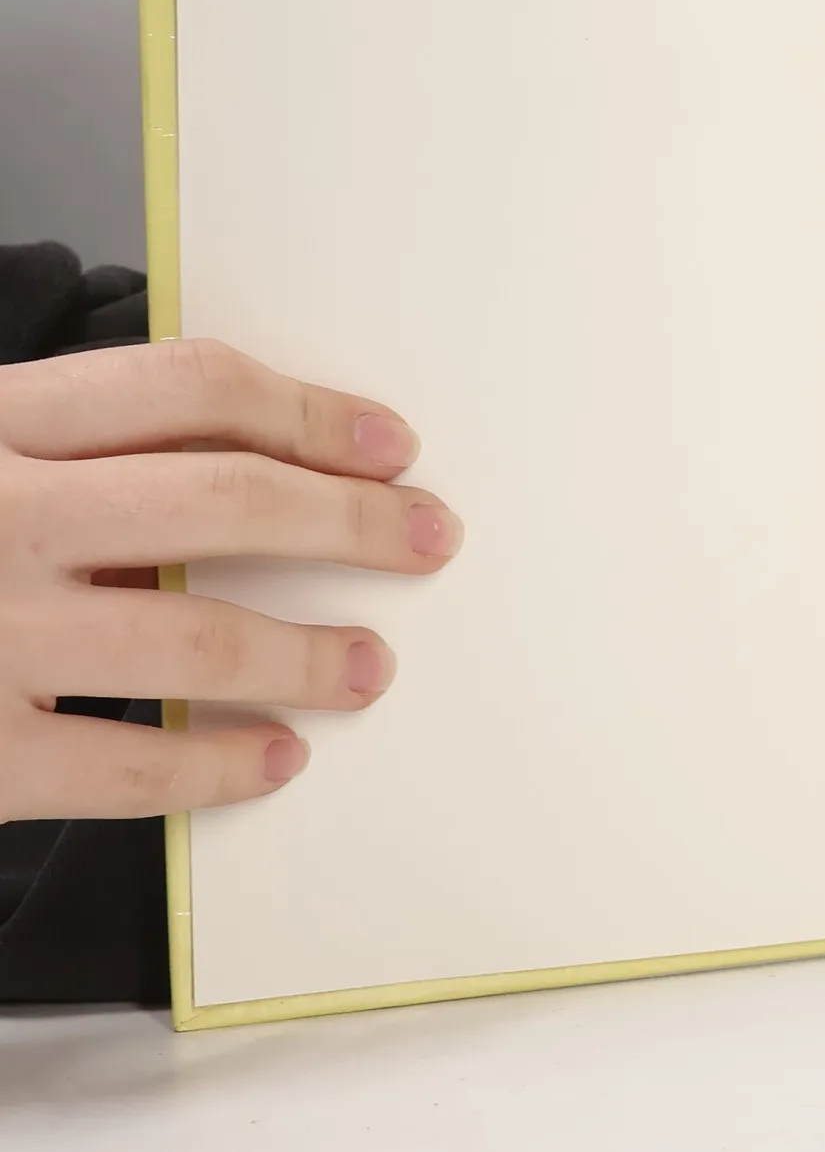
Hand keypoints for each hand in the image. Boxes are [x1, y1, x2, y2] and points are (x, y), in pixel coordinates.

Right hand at [0, 339, 460, 822]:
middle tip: (431, 535)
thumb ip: (66, 449)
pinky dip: (213, 766)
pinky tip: (271, 762)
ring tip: (370, 663)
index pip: (189, 385)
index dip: (310, 409)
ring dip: (306, 652)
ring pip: (194, 634)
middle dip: (353, 518)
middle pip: (225, 496)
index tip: (388, 440)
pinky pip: (121, 765)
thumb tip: (245, 461)